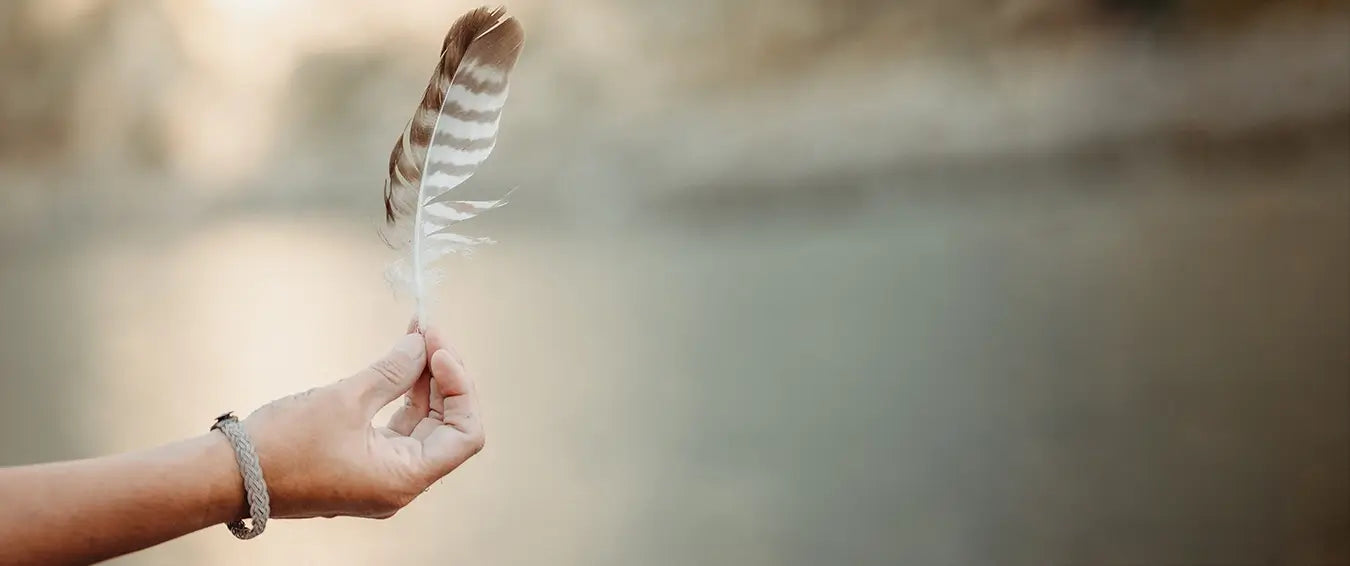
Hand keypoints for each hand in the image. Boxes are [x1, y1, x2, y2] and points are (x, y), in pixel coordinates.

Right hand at [239, 325, 483, 518]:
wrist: (225, 477)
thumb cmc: (282, 447)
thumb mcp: (345, 400)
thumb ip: (393, 370)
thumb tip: (423, 344)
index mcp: (404, 478)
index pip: (465, 434)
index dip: (461, 388)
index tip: (439, 349)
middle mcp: (399, 483)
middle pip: (447, 425)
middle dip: (444, 375)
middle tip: (428, 330)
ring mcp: (381, 475)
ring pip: (422, 423)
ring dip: (424, 380)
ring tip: (416, 335)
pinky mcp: (362, 464)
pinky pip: (396, 427)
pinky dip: (401, 394)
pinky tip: (399, 360)